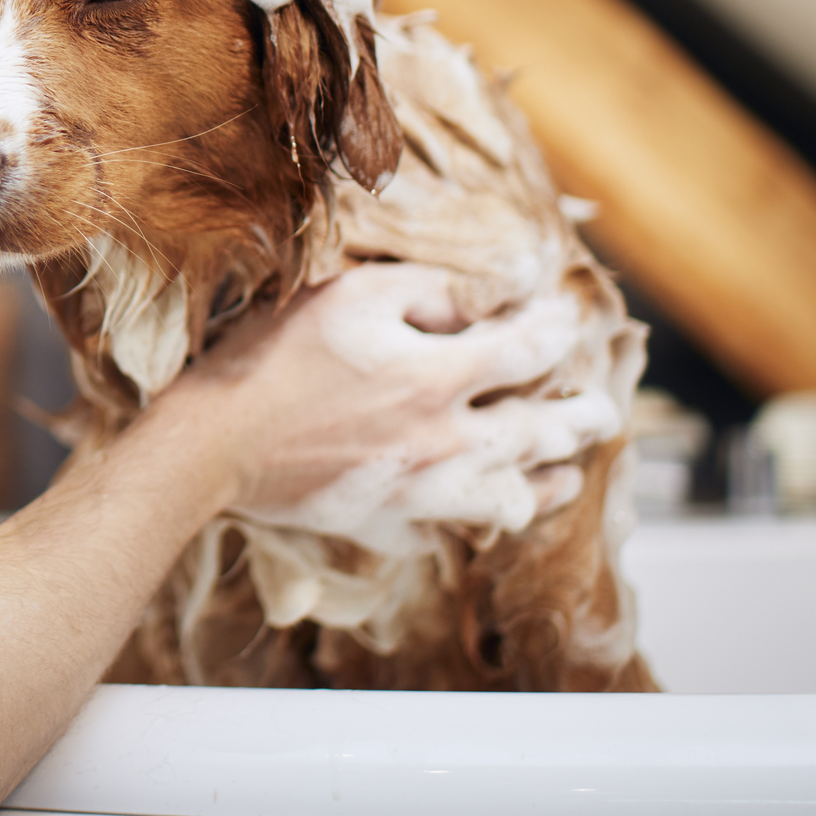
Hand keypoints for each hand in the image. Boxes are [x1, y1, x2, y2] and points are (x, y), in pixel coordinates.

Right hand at [166, 263, 579, 518]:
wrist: (212, 445)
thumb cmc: (272, 359)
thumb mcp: (348, 295)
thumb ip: (427, 291)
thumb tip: (488, 299)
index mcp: (439, 375)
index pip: (532, 348)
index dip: (560, 327)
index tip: (569, 315)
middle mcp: (447, 439)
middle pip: (545, 431)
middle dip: (583, 414)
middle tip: (602, 406)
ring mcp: (423, 488)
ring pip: (519, 491)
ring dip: (555, 475)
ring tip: (572, 466)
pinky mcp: (393, 518)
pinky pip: (466, 524)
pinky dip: (496, 512)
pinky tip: (501, 503)